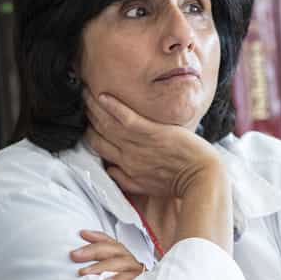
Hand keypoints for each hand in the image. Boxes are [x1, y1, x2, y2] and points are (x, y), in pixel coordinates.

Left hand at [70, 229, 145, 279]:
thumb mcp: (108, 275)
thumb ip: (96, 268)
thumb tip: (75, 260)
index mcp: (121, 255)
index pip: (109, 241)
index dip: (96, 236)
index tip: (82, 233)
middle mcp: (128, 260)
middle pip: (112, 249)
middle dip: (92, 250)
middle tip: (74, 255)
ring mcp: (135, 270)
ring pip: (120, 263)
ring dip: (101, 267)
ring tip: (84, 273)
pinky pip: (130, 279)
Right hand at [83, 90, 221, 198]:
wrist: (200, 177)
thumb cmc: (177, 182)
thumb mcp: (147, 187)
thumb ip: (126, 179)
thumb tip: (109, 170)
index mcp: (126, 167)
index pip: (99, 148)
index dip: (89, 133)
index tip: (84, 121)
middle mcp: (128, 155)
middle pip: (99, 133)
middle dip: (87, 116)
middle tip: (80, 100)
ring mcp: (139, 144)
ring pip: (108, 123)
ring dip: (94, 107)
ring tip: (85, 92)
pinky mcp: (152, 133)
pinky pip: (127, 119)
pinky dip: (113, 107)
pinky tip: (103, 95)